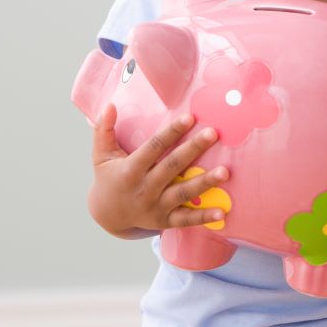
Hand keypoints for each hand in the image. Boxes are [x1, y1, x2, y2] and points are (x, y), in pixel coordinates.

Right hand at [87, 103, 227, 236]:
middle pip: (172, 167)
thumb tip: (109, 105)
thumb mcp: (101, 155)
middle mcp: (144, 189)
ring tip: (225, 172)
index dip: (171, 133)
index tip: (189, 118)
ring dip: (205, 183)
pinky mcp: (165, 221)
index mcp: (130, 170)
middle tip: (213, 133)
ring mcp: (156, 206)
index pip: (153, 148)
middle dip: (193, 149)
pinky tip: (223, 211)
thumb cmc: (109, 178)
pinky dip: (204, 217)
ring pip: (183, 193)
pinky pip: (186, 219)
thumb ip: (103, 129)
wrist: (108, 215)